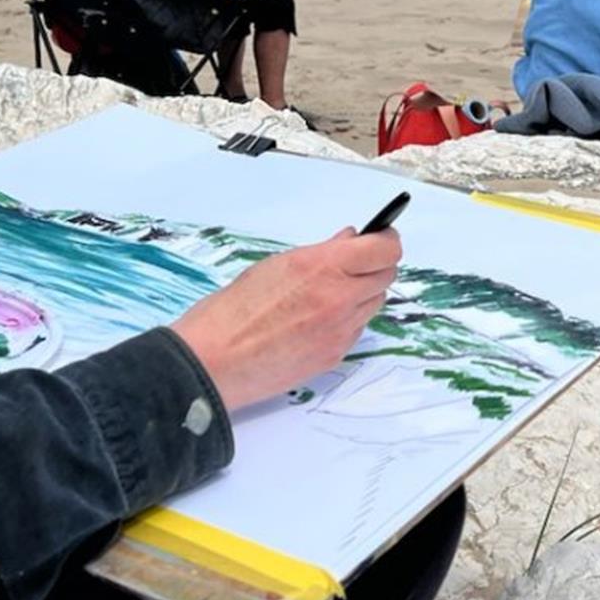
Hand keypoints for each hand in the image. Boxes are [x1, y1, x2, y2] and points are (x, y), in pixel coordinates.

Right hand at [172, 228, 399, 410]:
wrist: (214, 361)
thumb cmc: (232, 311)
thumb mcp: (277, 266)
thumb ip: (321, 254)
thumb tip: (349, 242)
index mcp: (324, 267)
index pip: (385, 250)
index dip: (386, 241)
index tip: (381, 238)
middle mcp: (340, 298)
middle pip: (386, 276)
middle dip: (375, 266)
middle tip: (357, 264)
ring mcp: (341, 330)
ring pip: (373, 304)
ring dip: (363, 293)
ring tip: (330, 293)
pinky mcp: (335, 355)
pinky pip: (356, 330)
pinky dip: (347, 320)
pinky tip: (318, 319)